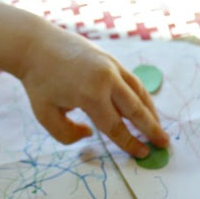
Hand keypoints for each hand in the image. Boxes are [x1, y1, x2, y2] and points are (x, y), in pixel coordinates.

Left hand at [19, 25, 168, 157]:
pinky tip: (143, 105)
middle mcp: (106, 79)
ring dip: (150, 111)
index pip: (116, 127)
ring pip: (138, 92)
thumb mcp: (45, 115)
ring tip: (158, 126)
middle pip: (135, 110)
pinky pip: (131, 80)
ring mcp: (111, 66)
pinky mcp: (111, 58)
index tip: (143, 154)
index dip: (130, 143)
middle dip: (151, 129)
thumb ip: (67, 134)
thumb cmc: (38, 82)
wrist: (36, 45)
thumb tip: (90, 134)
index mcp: (91, 95)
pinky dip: (140, 95)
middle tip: (163, 144)